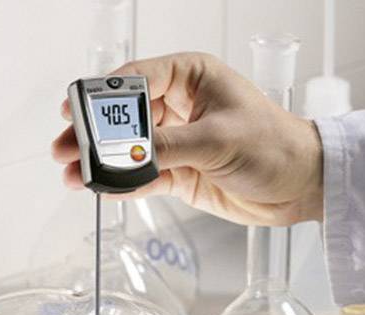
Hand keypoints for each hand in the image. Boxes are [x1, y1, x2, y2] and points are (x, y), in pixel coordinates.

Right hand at [52, 52, 322, 226]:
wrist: (299, 185)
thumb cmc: (273, 145)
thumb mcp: (216, 140)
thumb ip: (166, 148)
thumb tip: (125, 155)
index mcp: (189, 76)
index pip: (134, 80)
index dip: (101, 97)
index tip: (74, 110)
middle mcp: (179, 105)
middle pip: (123, 117)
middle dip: (93, 134)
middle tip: (65, 148)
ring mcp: (176, 141)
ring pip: (127, 149)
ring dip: (100, 163)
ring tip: (73, 175)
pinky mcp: (178, 172)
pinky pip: (140, 176)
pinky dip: (120, 184)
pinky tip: (100, 189)